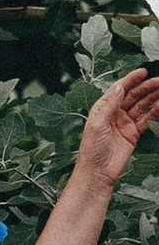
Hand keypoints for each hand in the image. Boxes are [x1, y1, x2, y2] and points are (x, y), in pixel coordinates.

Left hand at [77, 70, 158, 194]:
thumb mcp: (97, 123)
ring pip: (141, 106)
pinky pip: (145, 119)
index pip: (118, 90)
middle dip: (146, 88)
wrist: (97, 171)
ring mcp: (124, 123)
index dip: (130, 80)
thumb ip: (109, 105)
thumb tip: (119, 86)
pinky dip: (154, 112)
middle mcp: (114, 113)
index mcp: (102, 108)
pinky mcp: (133, 133)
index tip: (142, 72)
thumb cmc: (92, 148)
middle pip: (133, 96)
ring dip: (152, 97)